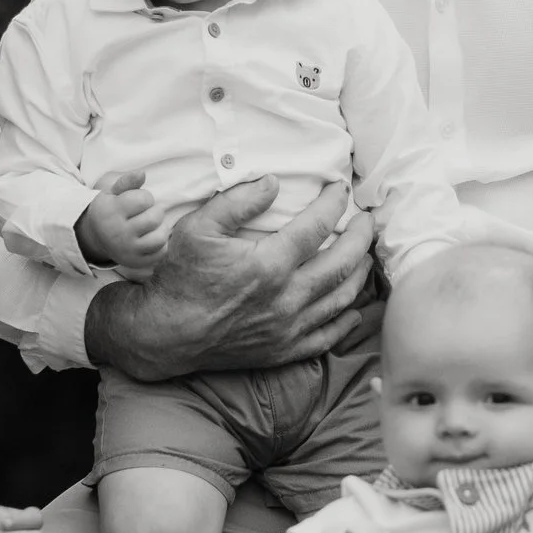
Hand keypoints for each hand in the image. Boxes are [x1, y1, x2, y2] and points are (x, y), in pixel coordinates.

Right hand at [77, 171, 164, 269]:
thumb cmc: (109, 210)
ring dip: (161, 229)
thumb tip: (142, 173)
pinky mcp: (135, 262)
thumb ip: (127, 181)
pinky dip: (161, 245)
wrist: (95, 237)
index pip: (144, 199)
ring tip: (152, 226)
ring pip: (160, 238)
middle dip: (155, 211)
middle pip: (155, 218)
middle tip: (145, 213)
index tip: (137, 201)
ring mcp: (127, 249)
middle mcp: (118, 232)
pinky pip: (160, 253)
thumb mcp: (112, 193)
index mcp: (111, 212)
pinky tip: (151, 238)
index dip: (145, 197)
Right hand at [85, 178, 377, 382]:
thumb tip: (273, 182)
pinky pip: (327, 337)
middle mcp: (286, 299)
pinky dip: (346, 320)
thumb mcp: (198, 228)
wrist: (165, 333)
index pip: (317, 227)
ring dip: (360, 274)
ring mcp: (288, 328)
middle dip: (361, 238)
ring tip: (365, 254)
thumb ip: (237, 202)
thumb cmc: (179, 277)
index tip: (341, 189)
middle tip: (368, 220)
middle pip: (342, 264)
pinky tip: (354, 307)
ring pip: (341, 299)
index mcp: (268, 265)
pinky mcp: (284, 350)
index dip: (334, 204)